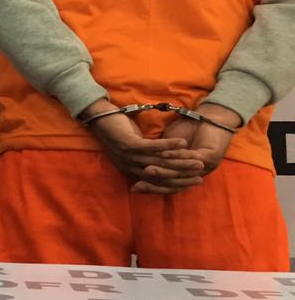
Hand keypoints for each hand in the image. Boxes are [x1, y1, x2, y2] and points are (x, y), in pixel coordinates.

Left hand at [83, 100, 203, 194]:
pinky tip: (182, 143)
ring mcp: (128, 157)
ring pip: (159, 163)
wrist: (99, 117)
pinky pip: (151, 147)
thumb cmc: (120, 131)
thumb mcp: (135, 147)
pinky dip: (168, 146)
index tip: (196, 181)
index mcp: (131, 171)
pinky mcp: (128, 144)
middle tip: (201, 173)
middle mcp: (129, 167)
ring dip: (180, 162)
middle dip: (183, 175)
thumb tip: (165, 163)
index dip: (177, 182)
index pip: (158, 182)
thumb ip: (147, 157)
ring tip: (198, 160)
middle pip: (161, 176)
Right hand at [141, 103, 239, 192]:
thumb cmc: (188, 131)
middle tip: (138, 184)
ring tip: (149, 170)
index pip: (165, 185)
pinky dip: (175, 155)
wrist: (212, 118)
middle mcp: (194, 175)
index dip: (149, 186)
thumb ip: (158, 158)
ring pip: (179, 171)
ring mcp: (204, 166)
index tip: (134, 187)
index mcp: (184, 174)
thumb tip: (141, 169)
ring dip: (163, 171)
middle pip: (171, 182)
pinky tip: (164, 153)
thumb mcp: (169, 148)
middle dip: (153, 182)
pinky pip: (189, 157)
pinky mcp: (210, 156)